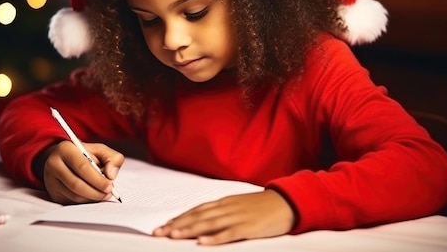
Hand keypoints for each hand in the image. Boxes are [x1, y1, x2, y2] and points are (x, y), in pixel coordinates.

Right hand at [41, 141, 123, 203]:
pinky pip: (71, 201)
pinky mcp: (53, 193)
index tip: (110, 186)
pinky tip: (93, 196)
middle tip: (108, 193)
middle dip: (96, 192)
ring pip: (74, 195)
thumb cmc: (85, 155)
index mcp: (65, 149)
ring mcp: (51, 180)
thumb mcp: (100, 150)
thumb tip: (111, 175)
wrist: (65, 159)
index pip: (82, 167)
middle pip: (76, 184)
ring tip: (103, 195)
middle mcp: (54, 164)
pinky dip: (85, 201)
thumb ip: (112, 158)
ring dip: (92, 198)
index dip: (98, 179)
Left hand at [152, 189, 295, 244]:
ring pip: (209, 223)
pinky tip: (202, 242)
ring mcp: (238, 216)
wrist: (287, 202)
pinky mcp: (249, 227)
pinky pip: (229, 233)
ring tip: (174, 235)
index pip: (196, 210)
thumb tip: (203, 219)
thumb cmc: (263, 206)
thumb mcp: (239, 205)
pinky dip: (215, 238)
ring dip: (190, 229)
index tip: (163, 225)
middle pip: (198, 216)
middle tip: (159, 232)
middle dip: (177, 224)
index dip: (179, 217)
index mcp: (225, 202)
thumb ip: (222, 211)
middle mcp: (227, 207)